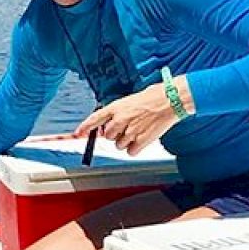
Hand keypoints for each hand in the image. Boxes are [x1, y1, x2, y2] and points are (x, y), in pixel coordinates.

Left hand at [73, 79, 191, 155]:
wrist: (170, 100)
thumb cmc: (153, 97)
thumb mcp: (131, 101)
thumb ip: (119, 113)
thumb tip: (113, 125)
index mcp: (116, 107)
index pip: (95, 119)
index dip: (85, 127)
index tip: (78, 134)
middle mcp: (120, 120)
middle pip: (109, 136)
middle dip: (116, 135)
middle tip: (128, 128)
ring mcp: (130, 131)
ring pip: (119, 146)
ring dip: (127, 142)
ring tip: (139, 130)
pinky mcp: (141, 141)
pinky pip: (131, 152)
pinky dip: (136, 148)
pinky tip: (143, 139)